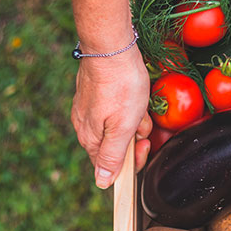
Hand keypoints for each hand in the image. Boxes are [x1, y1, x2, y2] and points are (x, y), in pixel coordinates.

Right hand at [70, 46, 151, 188]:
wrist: (110, 48)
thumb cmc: (120, 87)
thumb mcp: (122, 128)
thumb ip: (112, 157)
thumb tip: (101, 183)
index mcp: (91, 140)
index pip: (111, 167)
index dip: (133, 160)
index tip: (144, 145)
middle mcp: (85, 127)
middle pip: (117, 146)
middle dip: (135, 136)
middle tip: (141, 120)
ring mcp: (89, 110)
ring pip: (119, 127)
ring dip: (134, 119)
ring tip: (138, 104)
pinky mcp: (95, 95)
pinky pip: (116, 110)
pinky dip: (129, 106)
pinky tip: (133, 95)